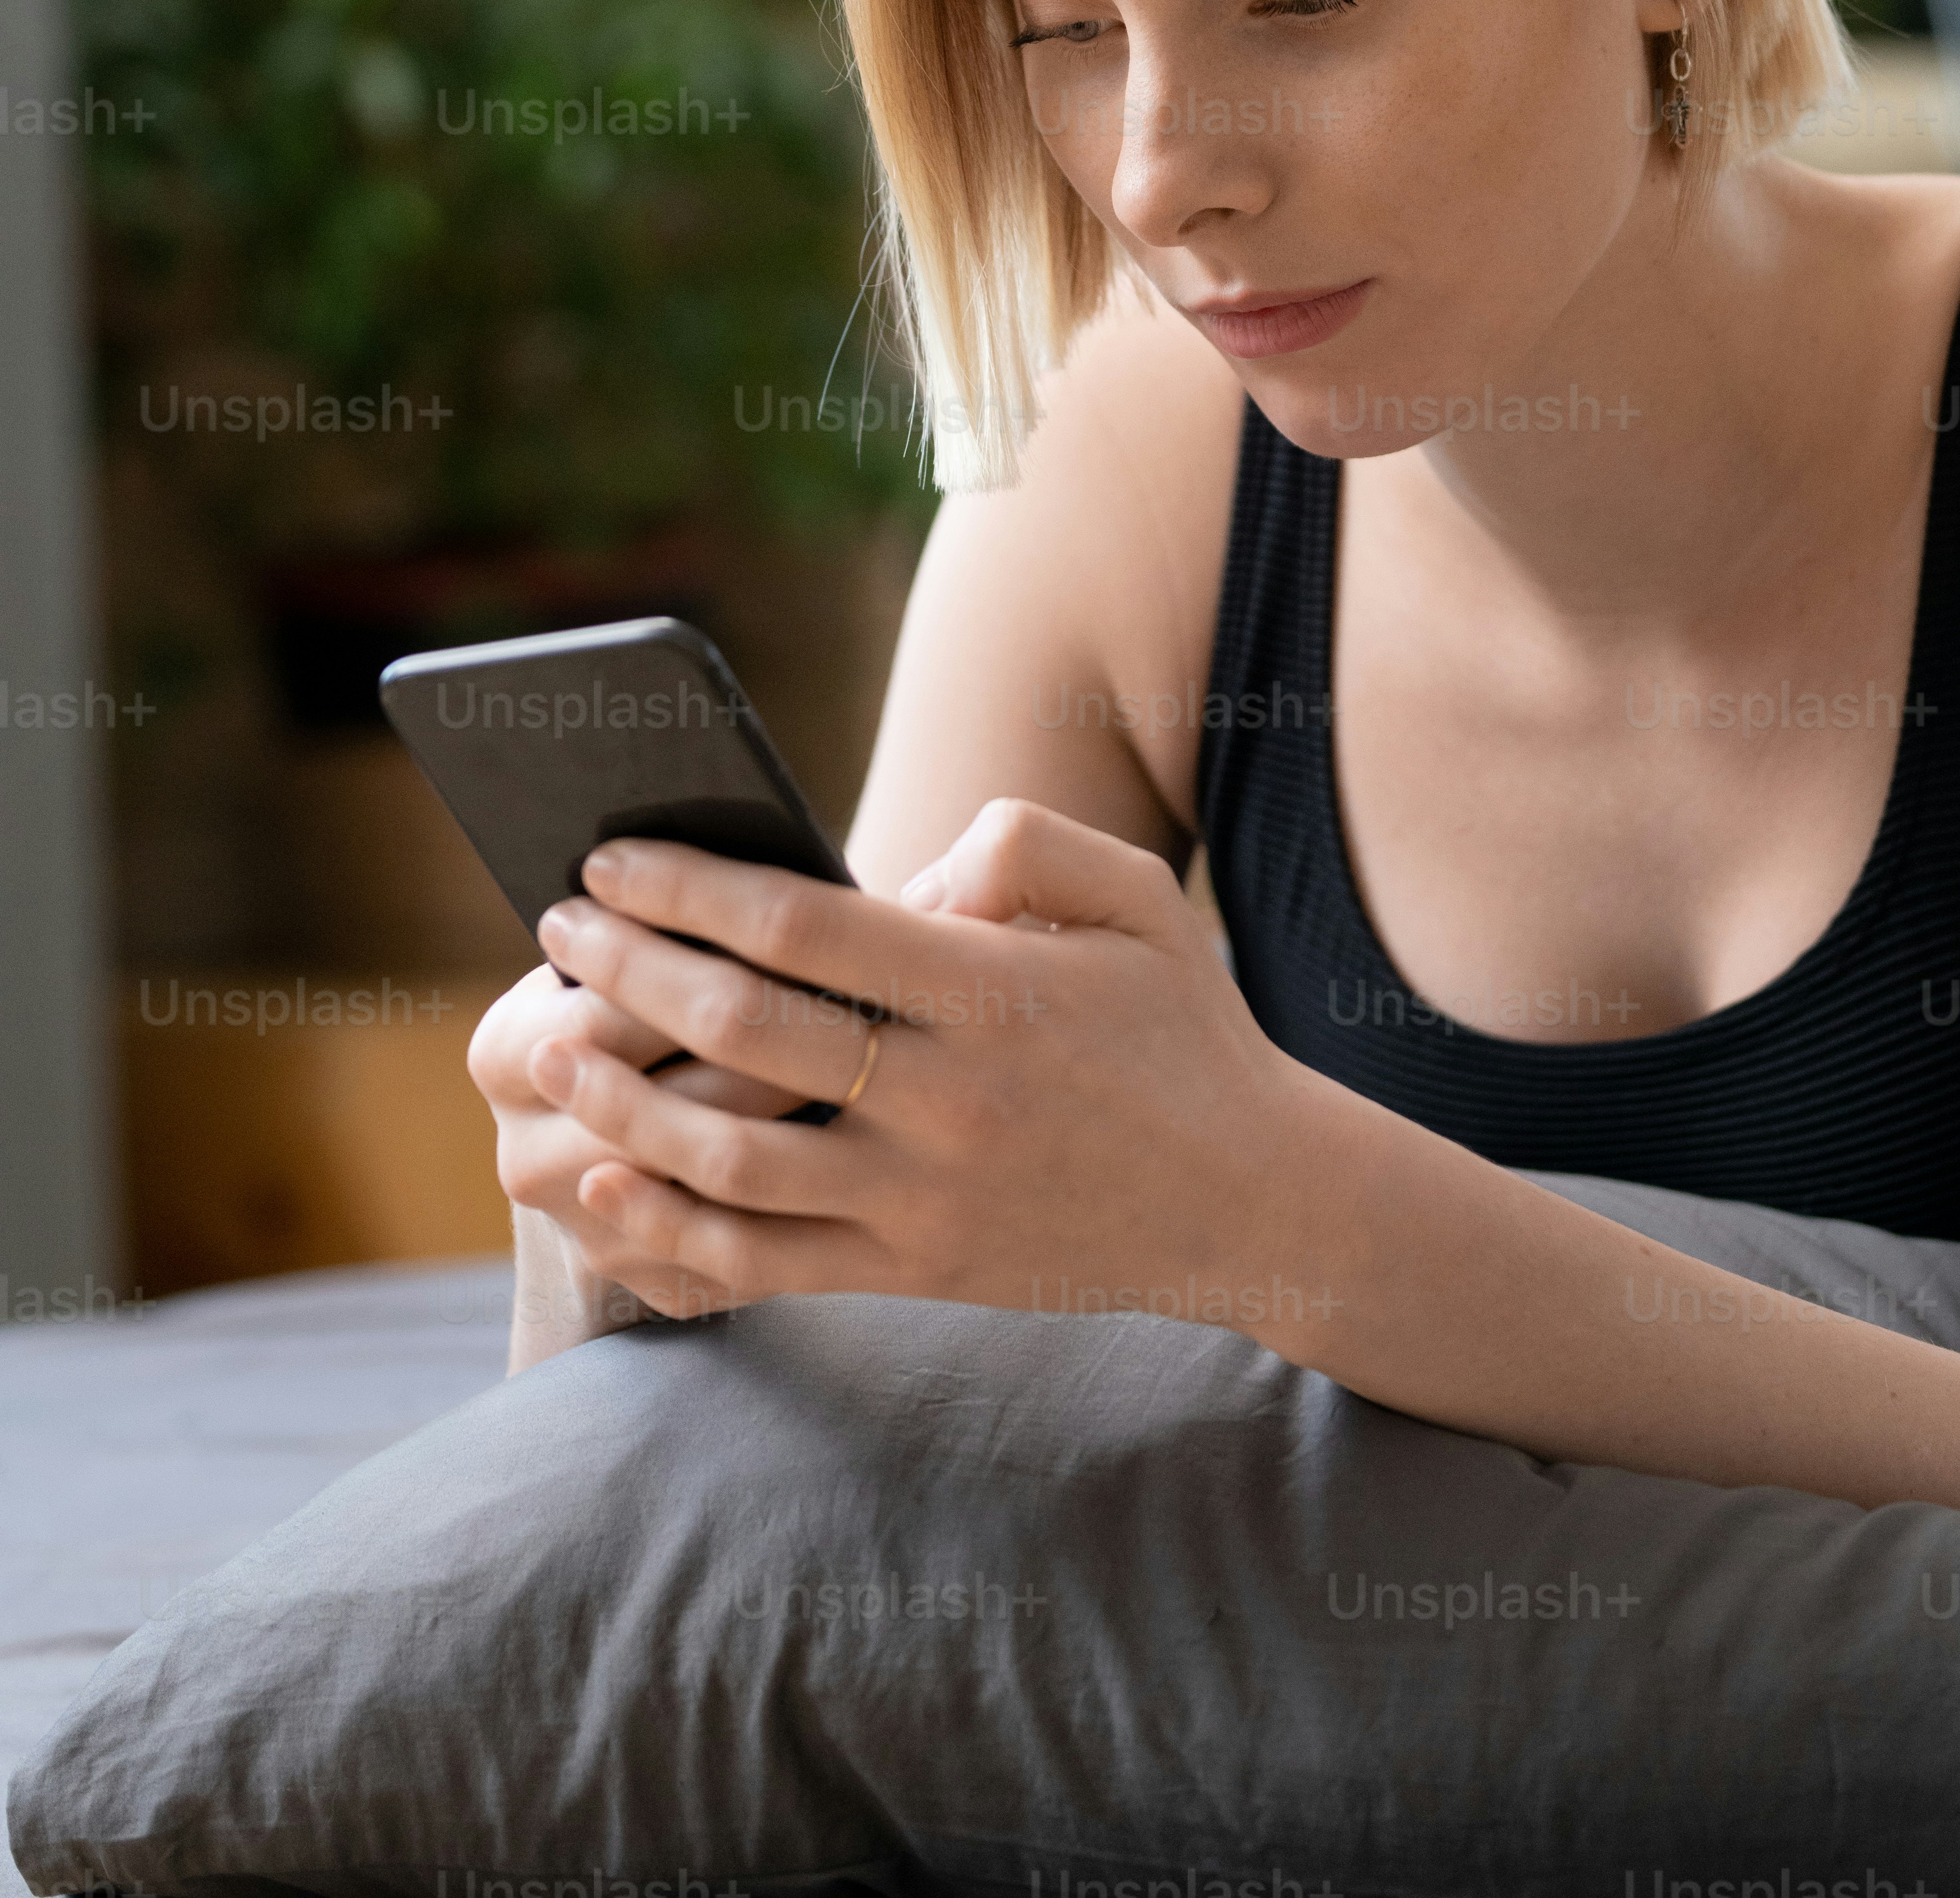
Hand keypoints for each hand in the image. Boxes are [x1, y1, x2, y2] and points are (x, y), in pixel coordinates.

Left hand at [521, 800, 1324, 1325]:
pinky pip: (758, 1260)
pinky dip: (663, 1225)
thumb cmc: (1182, 1024)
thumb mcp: (1139, 898)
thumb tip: (909, 870)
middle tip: (558, 923)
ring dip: (621, 1099)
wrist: (1247, 1198)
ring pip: (729, 1158)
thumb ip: (1025, 845)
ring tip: (556, 1046)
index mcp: (992, 992)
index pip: (804, 927)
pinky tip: (600, 1178)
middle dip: (630, 969)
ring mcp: (922, 1199)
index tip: (610, 855)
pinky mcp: (911, 1270)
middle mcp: (946, 1100)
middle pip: (745, 1031)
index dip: (691, 887)